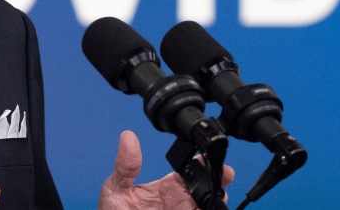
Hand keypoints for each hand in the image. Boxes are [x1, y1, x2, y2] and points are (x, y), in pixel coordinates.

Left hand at [98, 131, 234, 209]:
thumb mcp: (116, 189)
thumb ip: (125, 166)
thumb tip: (127, 137)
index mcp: (165, 188)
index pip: (189, 173)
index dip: (202, 164)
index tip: (209, 158)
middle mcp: (178, 202)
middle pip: (205, 189)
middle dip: (218, 181)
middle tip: (224, 175)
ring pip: (206, 205)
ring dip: (215, 200)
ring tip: (217, 195)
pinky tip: (208, 207)